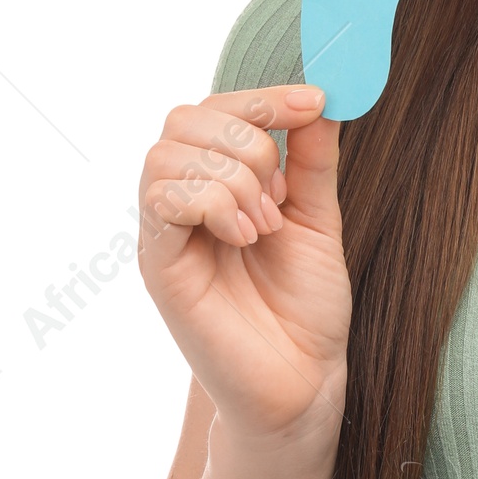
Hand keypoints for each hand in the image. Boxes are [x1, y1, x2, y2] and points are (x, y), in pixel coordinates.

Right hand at [136, 84, 351, 444]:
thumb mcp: (319, 219)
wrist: (304, 382)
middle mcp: (184, 203)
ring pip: (168, 153)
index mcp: (219, 185)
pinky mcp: (159, 266)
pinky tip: (246, 237)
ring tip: (265, 225)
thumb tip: (319, 96)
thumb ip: (311, 160)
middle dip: (247, 138)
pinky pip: (162, 200)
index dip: (263, 97)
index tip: (315, 100)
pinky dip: (213, 203)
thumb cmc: (307, 308)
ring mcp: (167, 234)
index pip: (216, 110)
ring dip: (232, 176)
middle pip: (184, 118)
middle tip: (282, 194)